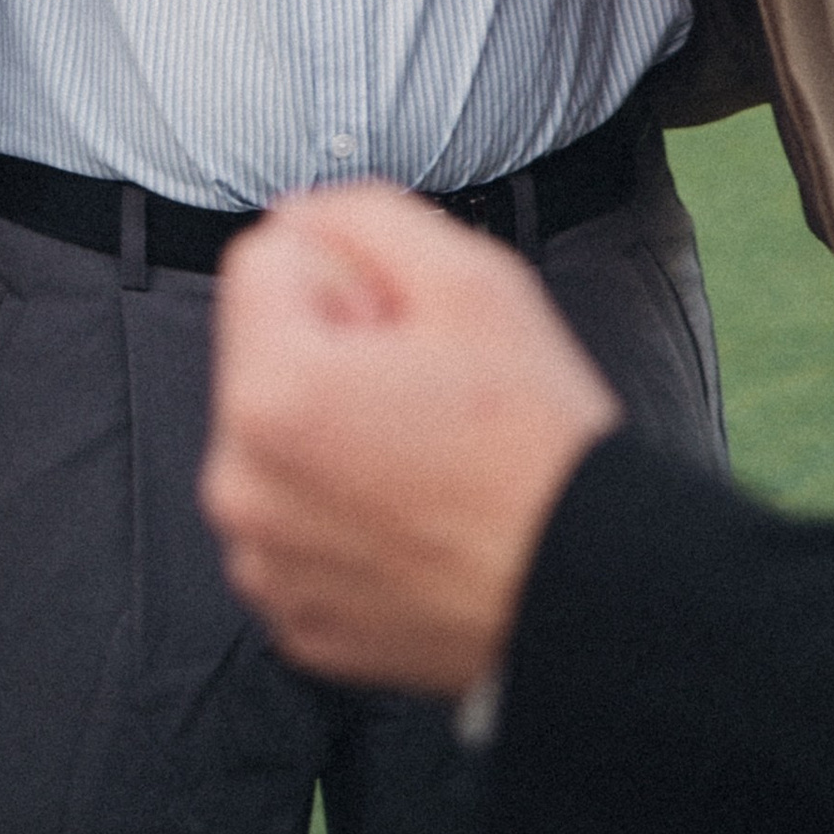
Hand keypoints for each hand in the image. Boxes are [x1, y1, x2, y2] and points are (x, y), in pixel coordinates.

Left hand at [201, 183, 620, 699]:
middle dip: (334, 353)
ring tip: (426, 459)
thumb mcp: (470, 277)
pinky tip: (415, 518)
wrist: (591, 589)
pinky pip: (298, 524)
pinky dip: (342, 512)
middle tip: (427, 395)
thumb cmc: (537, 444)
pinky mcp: (296, 618)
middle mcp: (242, 487)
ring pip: (278, 440)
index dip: (349, 275)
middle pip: (266, 354)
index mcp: (271, 394)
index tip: (407, 329)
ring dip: (334, 432)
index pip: (266, 260)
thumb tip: (300, 216)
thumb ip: (363, 215)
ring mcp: (266, 563)